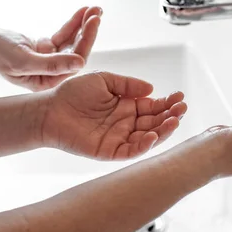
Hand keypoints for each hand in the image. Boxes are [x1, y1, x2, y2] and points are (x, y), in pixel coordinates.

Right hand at [0, 6, 101, 90]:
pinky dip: (73, 23)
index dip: (86, 41)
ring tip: (94, 9)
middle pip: (77, 51)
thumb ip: (52, 64)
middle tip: (97, 12)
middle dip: (88, 31)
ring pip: (72, 42)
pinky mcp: (45, 49)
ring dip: (83, 25)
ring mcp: (50, 60)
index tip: (94, 21)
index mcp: (49, 83)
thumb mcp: (24, 60)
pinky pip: (63, 35)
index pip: (74, 62)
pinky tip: (82, 12)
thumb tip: (80, 63)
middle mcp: (52, 74)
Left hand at [41, 71, 187, 159]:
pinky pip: (131, 151)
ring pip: (148, 138)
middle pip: (155, 122)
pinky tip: (152, 136)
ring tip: (174, 120)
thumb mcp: (104, 80)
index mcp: (127, 106)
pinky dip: (143, 146)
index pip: (154, 106)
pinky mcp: (109, 151)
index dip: (167, 102)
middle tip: (182, 108)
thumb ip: (128, 84)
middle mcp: (126, 124)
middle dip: (170, 116)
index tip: (180, 96)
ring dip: (163, 131)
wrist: (49, 110)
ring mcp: (119, 138)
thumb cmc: (73, 93)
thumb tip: (152, 89)